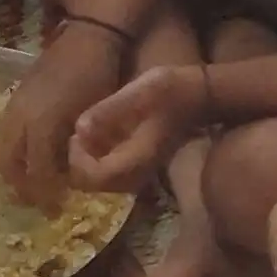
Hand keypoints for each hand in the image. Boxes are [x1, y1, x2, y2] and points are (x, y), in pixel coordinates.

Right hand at [0, 18, 131, 204]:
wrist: (90, 35)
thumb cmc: (97, 77)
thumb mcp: (92, 117)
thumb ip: (75, 148)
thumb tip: (67, 174)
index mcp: (39, 123)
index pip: (34, 171)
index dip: (43, 191)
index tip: (54, 206)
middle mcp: (20, 115)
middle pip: (6, 161)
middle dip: (18, 183)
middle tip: (35, 197)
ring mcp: (17, 103)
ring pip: (3, 145)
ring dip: (13, 166)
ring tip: (31, 178)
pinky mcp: (19, 94)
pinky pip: (6, 129)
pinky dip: (14, 148)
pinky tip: (34, 151)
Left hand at [67, 60, 212, 191]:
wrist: (199, 97)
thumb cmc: (171, 91)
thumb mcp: (139, 92)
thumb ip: (109, 111)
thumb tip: (79, 130)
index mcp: (135, 160)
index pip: (94, 179)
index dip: (78, 160)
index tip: (77, 136)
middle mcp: (136, 174)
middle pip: (92, 185)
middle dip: (78, 160)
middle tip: (80, 133)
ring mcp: (138, 172)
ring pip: (99, 180)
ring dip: (87, 158)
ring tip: (89, 130)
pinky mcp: (137, 165)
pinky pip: (108, 171)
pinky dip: (97, 155)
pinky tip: (100, 132)